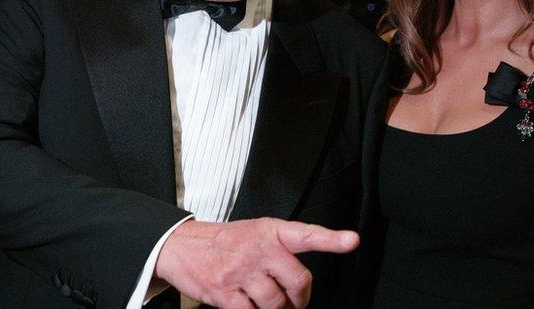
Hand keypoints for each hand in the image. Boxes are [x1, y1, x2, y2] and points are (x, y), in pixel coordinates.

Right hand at [154, 218, 358, 308]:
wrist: (181, 245)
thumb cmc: (225, 242)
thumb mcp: (256, 232)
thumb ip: (282, 250)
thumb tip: (301, 284)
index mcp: (271, 231)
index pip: (306, 234)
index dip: (332, 239)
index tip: (352, 241)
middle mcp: (259, 248)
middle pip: (298, 281)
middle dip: (300, 300)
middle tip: (295, 302)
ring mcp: (241, 270)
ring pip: (275, 304)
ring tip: (267, 303)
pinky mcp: (223, 291)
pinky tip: (247, 306)